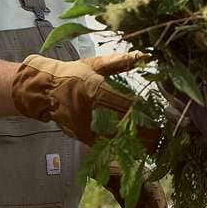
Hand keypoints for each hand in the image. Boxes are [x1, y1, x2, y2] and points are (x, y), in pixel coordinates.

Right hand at [11, 52, 159, 149]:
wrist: (45, 90)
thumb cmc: (73, 74)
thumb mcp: (95, 64)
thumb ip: (120, 61)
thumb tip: (144, 55)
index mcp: (95, 87)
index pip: (125, 101)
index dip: (144, 111)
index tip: (158, 114)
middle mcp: (91, 107)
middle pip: (123, 122)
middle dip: (144, 130)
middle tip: (161, 134)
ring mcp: (86, 123)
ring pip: (114, 137)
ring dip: (135, 143)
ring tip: (153, 146)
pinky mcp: (82, 134)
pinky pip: (103, 145)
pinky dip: (119, 149)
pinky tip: (134, 152)